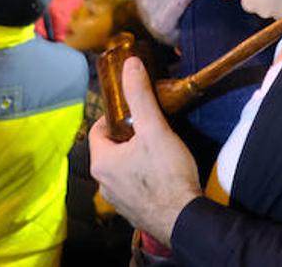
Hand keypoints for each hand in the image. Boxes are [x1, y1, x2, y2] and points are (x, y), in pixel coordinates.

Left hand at [89, 57, 200, 246]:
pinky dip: (142, 177)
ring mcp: (117, 200)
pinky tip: (161, 173)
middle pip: (110, 149)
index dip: (115, 116)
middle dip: (127, 136)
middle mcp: (103, 184)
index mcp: (101, 162)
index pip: (98, 130)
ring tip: (157, 149)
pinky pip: (132, 186)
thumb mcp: (155, 129)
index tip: (135, 111)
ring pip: (121, 169)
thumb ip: (141, 96)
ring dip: (134, 157)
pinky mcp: (133, 211)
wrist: (184, 218)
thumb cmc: (167, 174)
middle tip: (149, 127)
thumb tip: (130, 64)